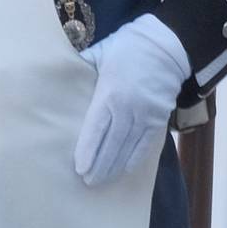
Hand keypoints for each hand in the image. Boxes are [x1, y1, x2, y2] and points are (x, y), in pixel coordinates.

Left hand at [75, 16, 190, 185]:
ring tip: (102, 181)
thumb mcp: (99, 54)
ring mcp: (147, 114)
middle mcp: (129, 108)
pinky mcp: (160, 118)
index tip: (79, 167)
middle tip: (87, 182)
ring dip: (115, 166)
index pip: (97, 128)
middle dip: (99, 165)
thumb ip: (81, 68)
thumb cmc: (126, 47)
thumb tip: (59, 76)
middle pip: (112, 143)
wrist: (167, 45)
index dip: (88, 150)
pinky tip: (125, 170)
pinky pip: (147, 144)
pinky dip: (135, 159)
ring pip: (129, 147)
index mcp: (110, 92)